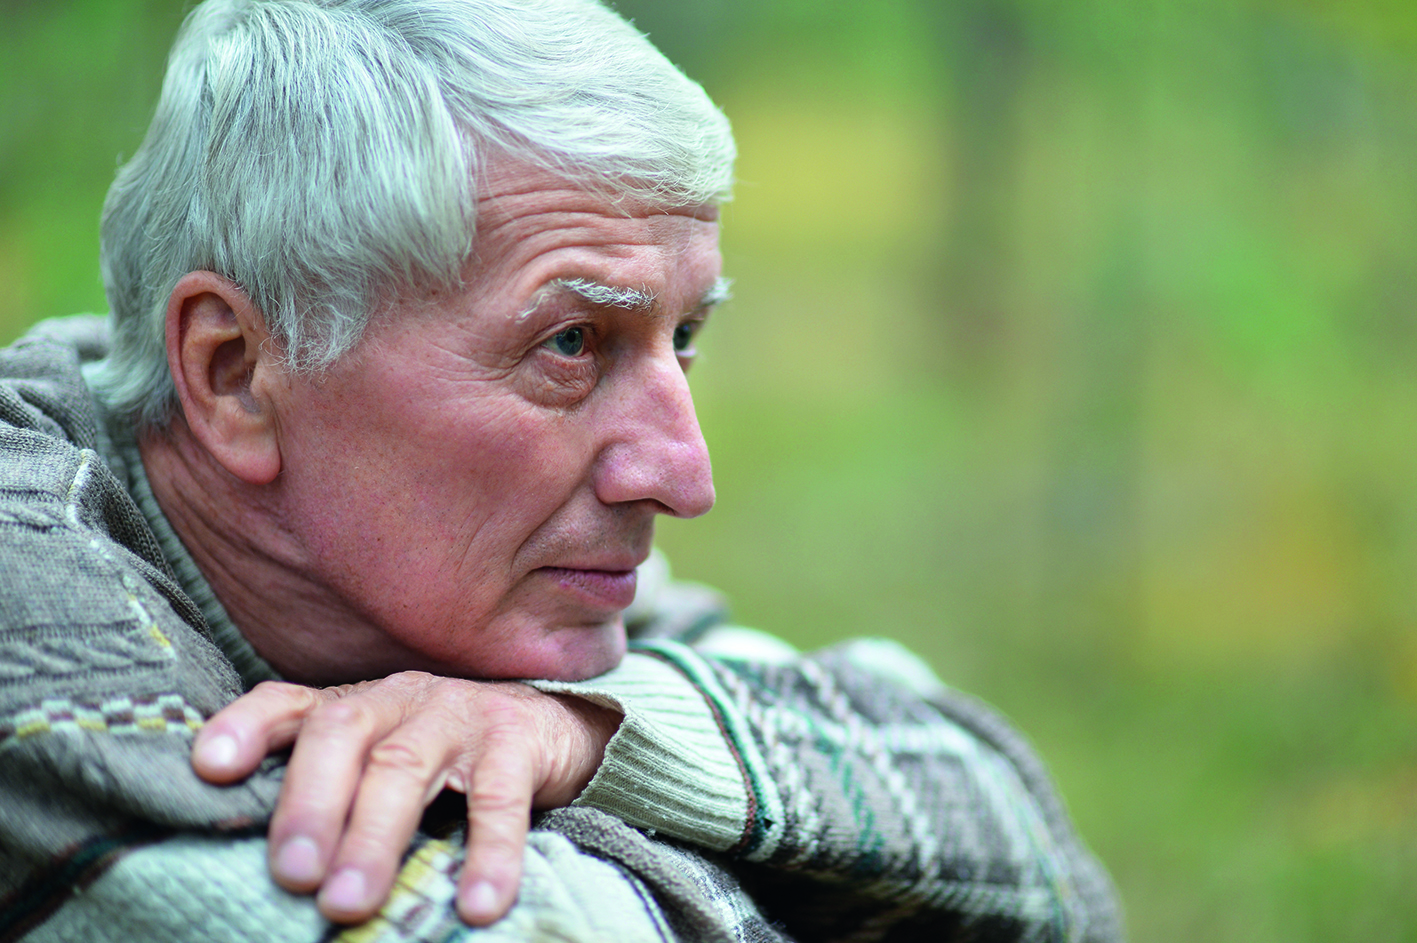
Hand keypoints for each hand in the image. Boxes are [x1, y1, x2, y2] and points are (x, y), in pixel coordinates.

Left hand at [190, 672, 620, 925]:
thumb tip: (272, 877)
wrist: (552, 723)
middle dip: (310, 805)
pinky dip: (488, 853)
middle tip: (292, 874)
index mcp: (357, 705)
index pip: (290, 704)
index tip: (210, 767)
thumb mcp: (380, 764)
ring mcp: (459, 715)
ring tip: (348, 904)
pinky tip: (476, 904)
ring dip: (373, 836)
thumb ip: (331, 797)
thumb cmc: (445, 758)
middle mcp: (399, 700)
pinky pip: (498, 799)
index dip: (247, 727)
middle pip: (342, 734)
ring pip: (405, 765)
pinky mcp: (518, 741)